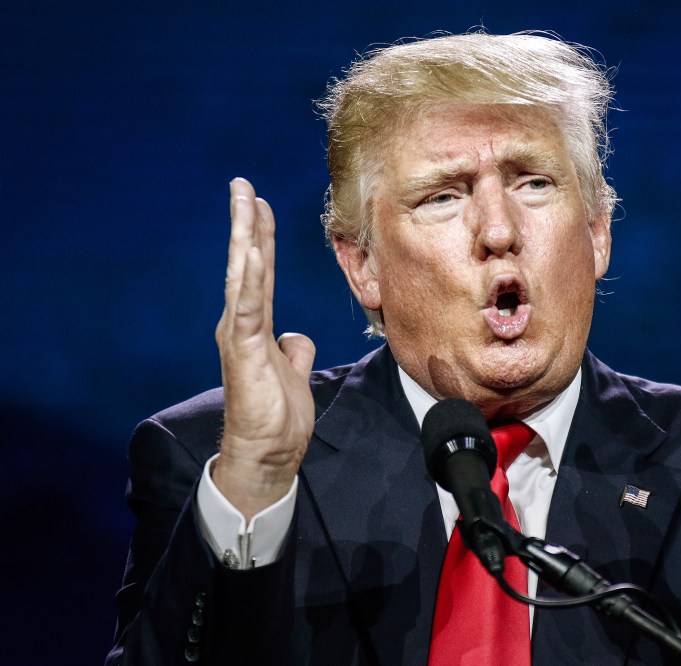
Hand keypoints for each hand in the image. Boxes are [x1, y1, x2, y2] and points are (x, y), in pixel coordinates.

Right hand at [212, 178, 316, 518]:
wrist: (269, 451)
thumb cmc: (277, 415)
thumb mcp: (293, 371)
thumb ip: (293, 349)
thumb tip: (297, 335)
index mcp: (254, 326)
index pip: (260, 273)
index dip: (260, 237)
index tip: (259, 204)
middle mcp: (241, 324)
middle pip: (246, 264)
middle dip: (244, 223)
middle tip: (242, 185)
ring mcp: (240, 335)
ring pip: (243, 276)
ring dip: (244, 238)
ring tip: (244, 202)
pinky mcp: (244, 349)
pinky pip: (248, 306)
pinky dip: (249, 278)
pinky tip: (251, 250)